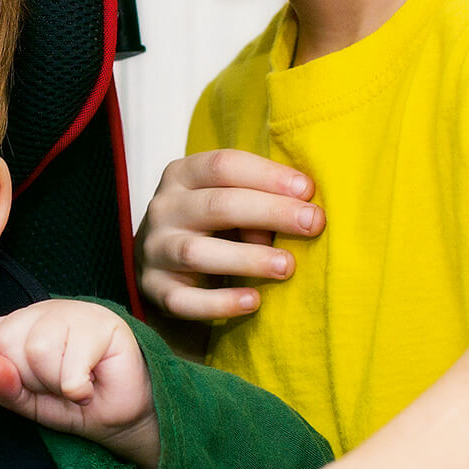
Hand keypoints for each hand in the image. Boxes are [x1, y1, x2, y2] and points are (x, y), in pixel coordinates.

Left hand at [0, 300, 156, 468]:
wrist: (121, 419)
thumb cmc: (74, 404)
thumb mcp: (29, 403)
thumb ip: (5, 387)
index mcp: (17, 326)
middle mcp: (41, 312)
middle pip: (6, 343)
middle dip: (28, 380)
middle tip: (54, 388)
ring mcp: (73, 311)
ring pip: (37, 349)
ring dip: (55, 384)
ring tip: (73, 386)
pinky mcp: (103, 323)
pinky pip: (70, 365)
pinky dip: (77, 389)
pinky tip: (90, 385)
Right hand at [135, 149, 322, 319]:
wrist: (161, 262)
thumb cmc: (210, 224)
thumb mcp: (227, 200)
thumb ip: (257, 202)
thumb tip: (302, 217)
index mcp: (181, 175)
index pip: (223, 165)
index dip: (268, 175)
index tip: (308, 190)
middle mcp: (164, 209)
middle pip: (217, 205)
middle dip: (271, 212)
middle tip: (313, 223)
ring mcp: (155, 250)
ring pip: (197, 252)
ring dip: (247, 259)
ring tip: (287, 266)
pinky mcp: (155, 290)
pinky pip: (184, 300)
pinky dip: (220, 303)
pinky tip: (253, 301)